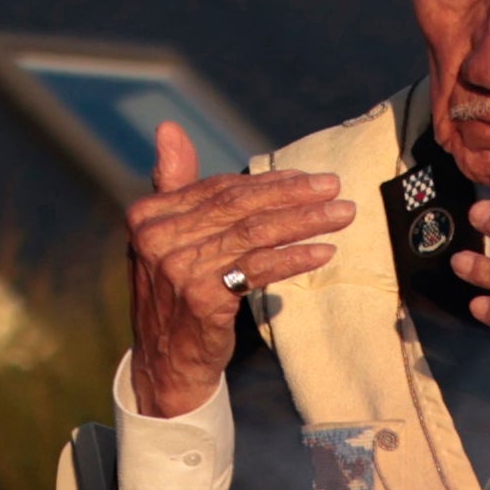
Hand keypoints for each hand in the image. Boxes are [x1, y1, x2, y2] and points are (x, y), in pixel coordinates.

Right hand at [123, 119, 352, 419]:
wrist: (166, 362)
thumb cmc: (174, 294)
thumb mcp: (166, 236)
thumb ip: (173, 183)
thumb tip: (169, 128)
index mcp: (148, 215)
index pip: (218, 189)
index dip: (267, 182)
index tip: (308, 179)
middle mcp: (157, 238)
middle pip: (239, 206)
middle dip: (293, 195)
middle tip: (334, 188)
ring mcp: (178, 269)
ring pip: (254, 234)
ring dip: (304, 222)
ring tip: (341, 216)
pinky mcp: (202, 298)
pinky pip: (258, 268)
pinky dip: (294, 258)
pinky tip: (323, 252)